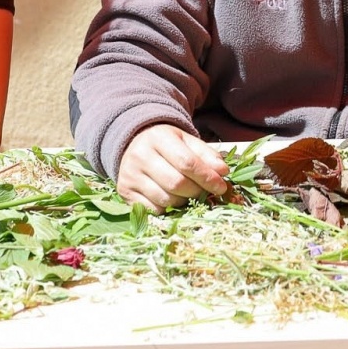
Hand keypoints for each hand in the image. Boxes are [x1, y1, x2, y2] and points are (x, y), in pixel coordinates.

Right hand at [116, 124, 230, 211]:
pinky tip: (171, 198)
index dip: (207, 177)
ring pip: (166, 199)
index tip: (221, 186)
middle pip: (176, 183)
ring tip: (187, 194)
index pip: (187, 162)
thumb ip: (206, 155)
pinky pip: (153, 210)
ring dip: (184, 202)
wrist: (134, 144)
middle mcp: (140, 156)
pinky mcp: (124, 192)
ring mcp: (129, 175)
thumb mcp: (186, 142)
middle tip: (206, 192)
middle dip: (197, 191)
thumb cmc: (166, 145)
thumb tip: (223, 172)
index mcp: (158, 138)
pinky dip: (168, 209)